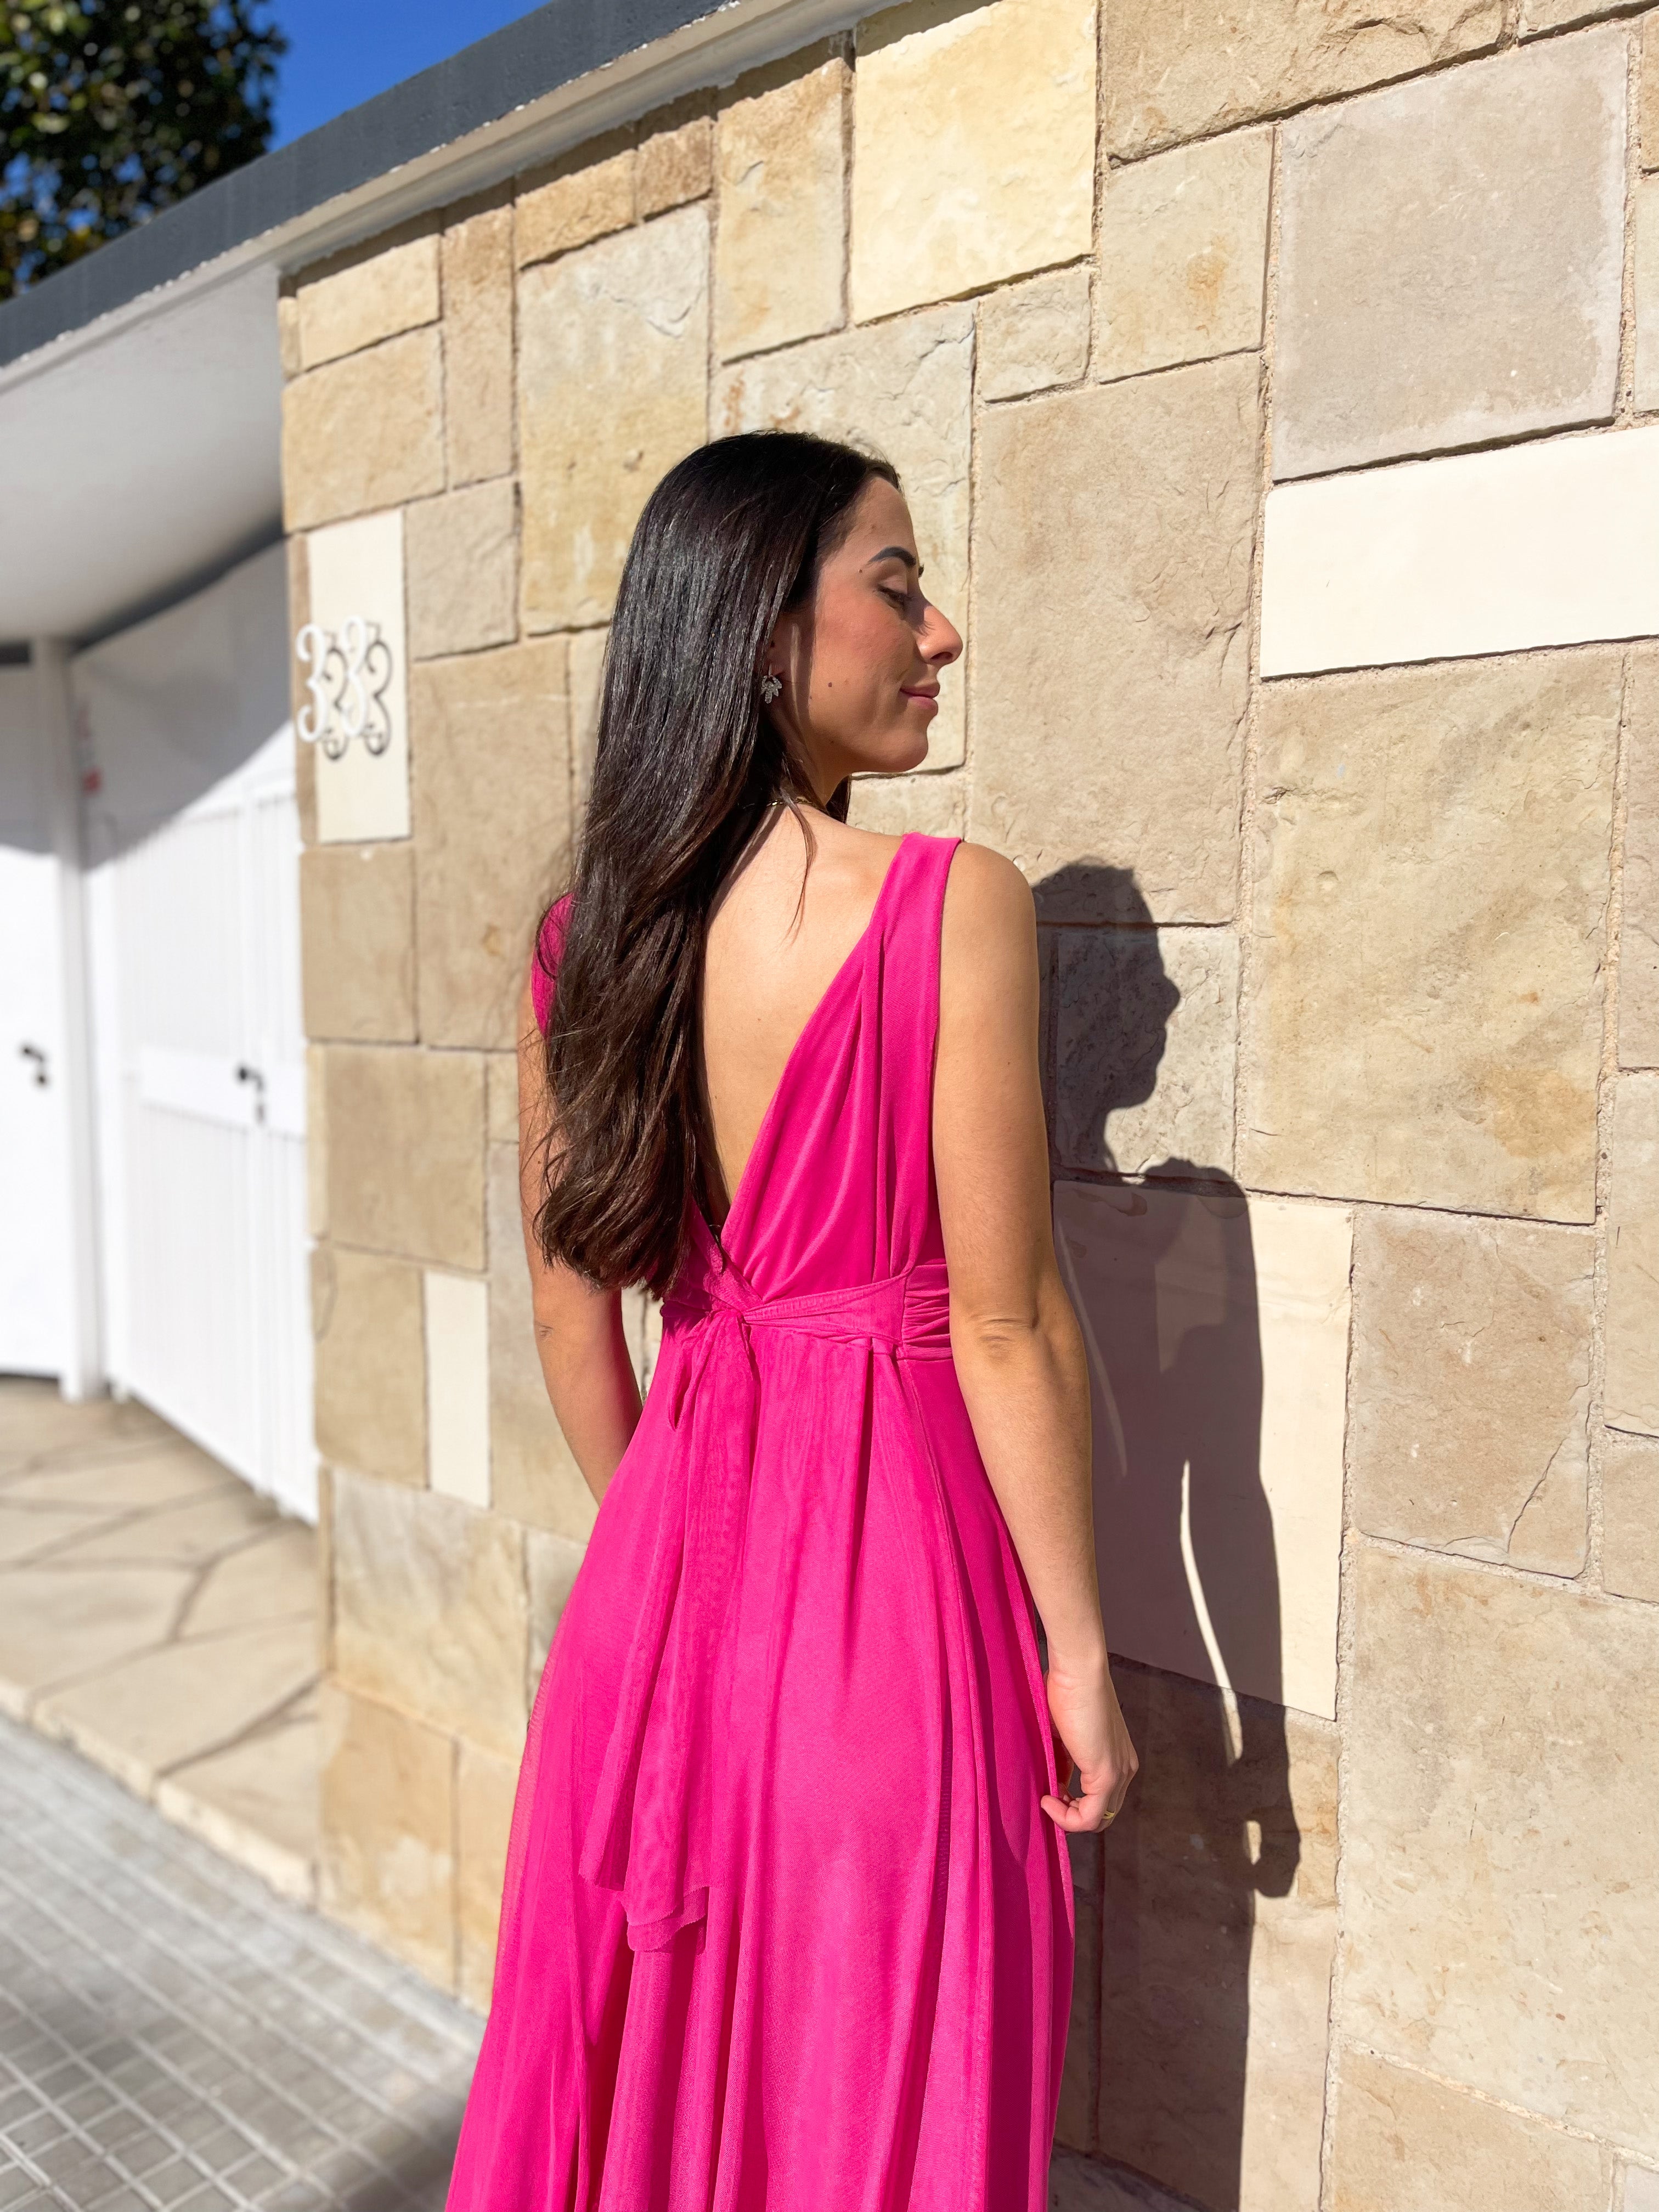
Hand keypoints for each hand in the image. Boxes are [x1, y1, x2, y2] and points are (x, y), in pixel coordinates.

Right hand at [1040, 1650, 1137, 1832]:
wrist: (1078, 1671)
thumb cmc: (1068, 1690)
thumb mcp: (1064, 1733)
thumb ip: (1063, 1758)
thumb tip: (1052, 1780)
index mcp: (1118, 1757)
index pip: (1101, 1798)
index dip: (1074, 1804)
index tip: (1049, 1791)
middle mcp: (1125, 1768)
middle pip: (1102, 1813)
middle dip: (1072, 1813)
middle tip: (1047, 1798)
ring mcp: (1119, 1773)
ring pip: (1097, 1819)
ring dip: (1068, 1816)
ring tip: (1046, 1799)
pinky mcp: (1107, 1775)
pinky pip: (1089, 1817)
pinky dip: (1066, 1817)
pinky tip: (1047, 1800)